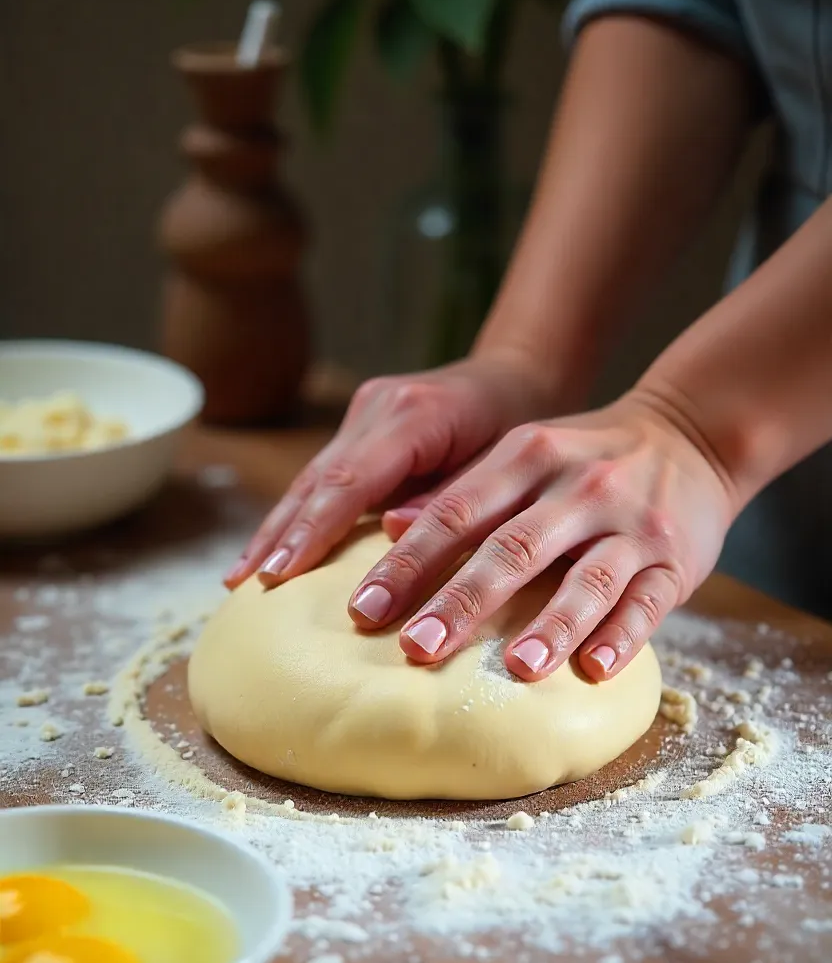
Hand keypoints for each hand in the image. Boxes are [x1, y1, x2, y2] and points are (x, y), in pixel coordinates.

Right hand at [224, 353, 558, 588]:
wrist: (518, 375)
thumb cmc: (521, 422)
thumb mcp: (505, 460)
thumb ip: (453, 497)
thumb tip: (395, 534)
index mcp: (414, 413)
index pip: (350, 479)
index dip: (312, 530)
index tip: (280, 575)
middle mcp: (378, 407)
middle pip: (318, 479)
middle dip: (281, 535)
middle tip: (248, 587)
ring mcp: (364, 413)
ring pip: (310, 478)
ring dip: (277, 529)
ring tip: (242, 579)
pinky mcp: (359, 427)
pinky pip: (321, 477)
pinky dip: (296, 517)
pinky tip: (272, 553)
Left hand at [346, 392, 738, 681]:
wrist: (691, 434)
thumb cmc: (585, 460)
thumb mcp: (522, 456)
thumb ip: (462, 491)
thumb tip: (387, 524)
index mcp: (526, 458)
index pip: (456, 513)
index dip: (407, 563)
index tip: (363, 610)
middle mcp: (576, 487)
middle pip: (512, 549)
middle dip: (461, 601)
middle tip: (416, 649)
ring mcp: (629, 524)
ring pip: (587, 579)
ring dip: (551, 625)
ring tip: (515, 670)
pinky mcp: (672, 559)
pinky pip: (648, 602)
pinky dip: (622, 636)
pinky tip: (594, 670)